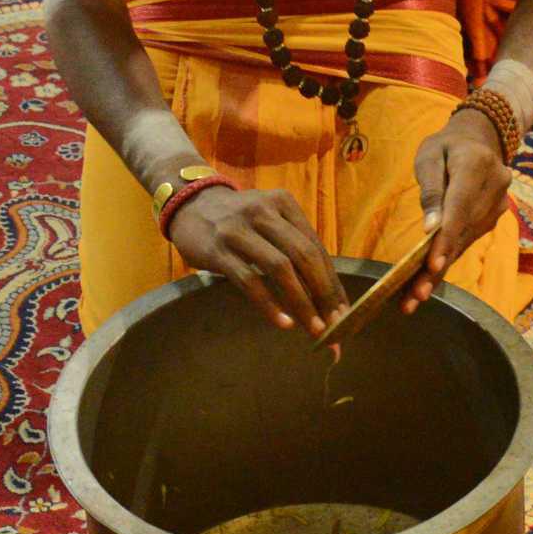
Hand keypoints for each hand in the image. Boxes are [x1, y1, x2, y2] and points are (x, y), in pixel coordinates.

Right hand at [167, 183, 345, 328]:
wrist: (188, 204)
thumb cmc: (237, 220)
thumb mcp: (268, 220)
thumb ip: (293, 247)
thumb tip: (324, 294)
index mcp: (283, 204)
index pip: (316, 247)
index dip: (332, 281)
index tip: (344, 312)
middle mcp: (264, 212)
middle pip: (303, 256)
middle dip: (324, 294)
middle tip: (336, 326)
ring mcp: (239, 230)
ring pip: (280, 268)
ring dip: (302, 302)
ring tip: (315, 329)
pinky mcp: (218, 249)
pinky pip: (249, 280)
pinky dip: (269, 304)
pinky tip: (283, 323)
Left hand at [403, 111, 511, 309]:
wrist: (480, 138)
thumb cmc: (446, 145)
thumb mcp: (429, 155)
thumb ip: (430, 189)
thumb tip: (430, 228)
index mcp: (477, 165)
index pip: (460, 208)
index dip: (447, 239)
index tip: (432, 265)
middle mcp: (495, 188)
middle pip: (463, 233)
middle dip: (438, 265)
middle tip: (414, 295)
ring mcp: (499, 205)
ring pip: (466, 242)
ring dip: (441, 271)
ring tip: (414, 297)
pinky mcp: (494, 217)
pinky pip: (468, 241)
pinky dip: (448, 259)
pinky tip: (429, 282)